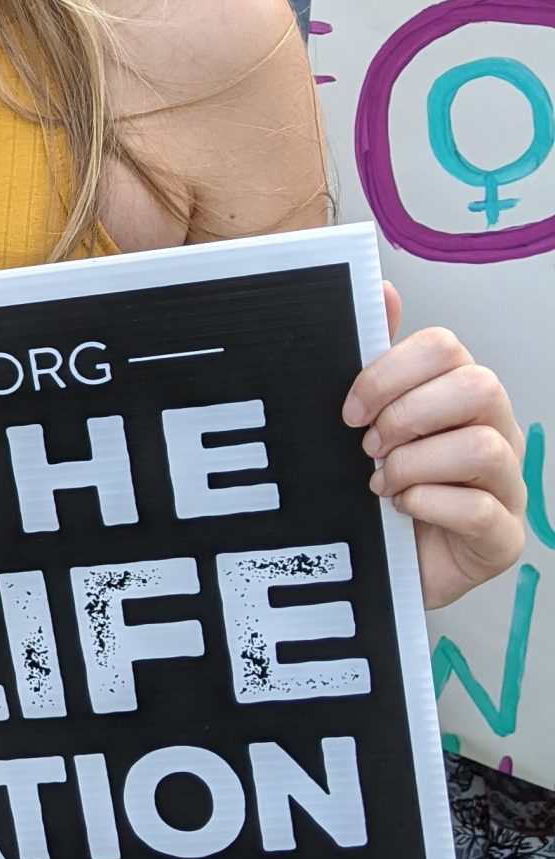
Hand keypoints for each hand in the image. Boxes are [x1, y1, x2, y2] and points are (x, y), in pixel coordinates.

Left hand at [344, 286, 525, 610]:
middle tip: (368, 445)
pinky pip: (479, 509)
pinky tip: (403, 509)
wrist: (379, 567)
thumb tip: (384, 290)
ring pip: (482, 447)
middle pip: (478, 386)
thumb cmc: (382, 490)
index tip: (350, 407)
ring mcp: (507, 486)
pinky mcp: (502, 538)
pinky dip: (429, 504)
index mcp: (462, 397)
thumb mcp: (371, 423)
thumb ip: (379, 361)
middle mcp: (495, 433)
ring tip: (382, 483)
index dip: (391, 371)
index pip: (446, 348)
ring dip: (415, 463)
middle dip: (408, 414)